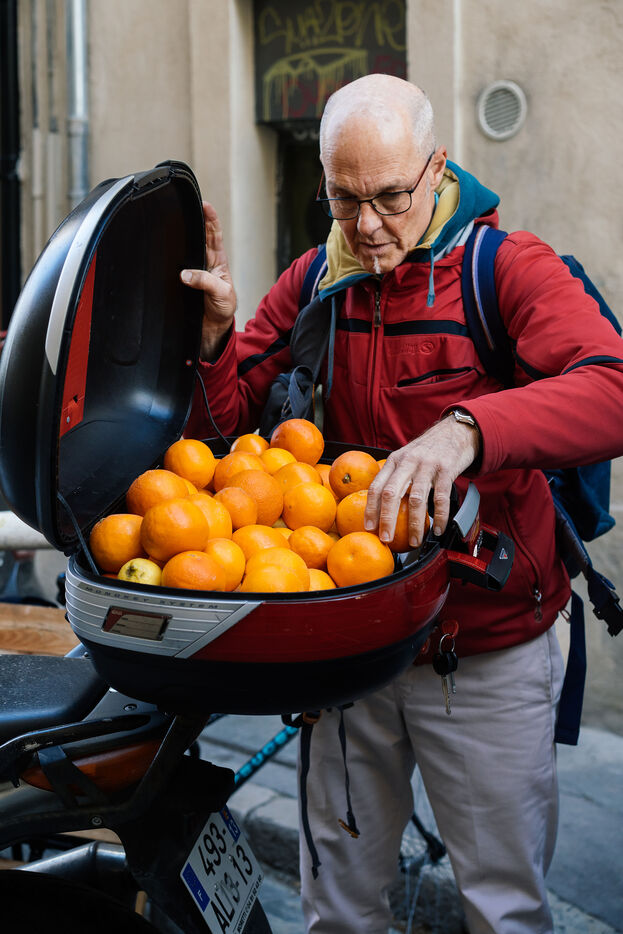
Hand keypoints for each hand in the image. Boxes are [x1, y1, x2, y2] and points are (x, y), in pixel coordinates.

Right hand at [180, 201, 236, 359]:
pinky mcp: (182, 282)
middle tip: (186, 206)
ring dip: (180, 238)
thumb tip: (185, 274)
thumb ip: (205, 282)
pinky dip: (168, 261)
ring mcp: (193, 271)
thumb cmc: (222, 310)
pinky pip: (173, 268)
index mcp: (218, 262)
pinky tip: (162, 252)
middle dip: (193, 220)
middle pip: (198, 236)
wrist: (212, 330)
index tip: (205, 205)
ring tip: (173, 222)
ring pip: (185, 250)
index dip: (211, 219)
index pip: (215, 235)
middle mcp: (205, 263)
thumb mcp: (221, 294)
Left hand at [364, 416, 480, 547]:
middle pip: (391, 493)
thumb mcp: (405, 457)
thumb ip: (394, 476)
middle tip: (386, 538)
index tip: (369, 527)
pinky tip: (438, 529)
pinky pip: (441, 497)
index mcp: (394, 461)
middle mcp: (408, 462)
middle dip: (387, 519)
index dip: (370, 508)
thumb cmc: (428, 450)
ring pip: (416, 499)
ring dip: (415, 524)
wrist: (455, 432)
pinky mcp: (447, 470)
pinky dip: (440, 516)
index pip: (377, 486)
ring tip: (415, 541)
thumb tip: (380, 506)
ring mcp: (427, 466)